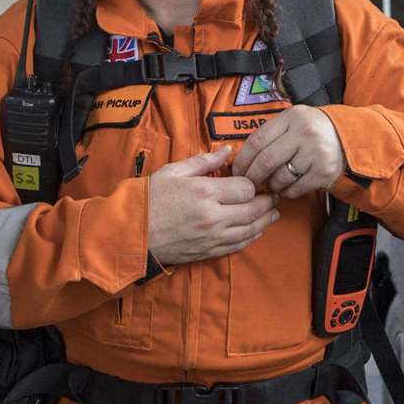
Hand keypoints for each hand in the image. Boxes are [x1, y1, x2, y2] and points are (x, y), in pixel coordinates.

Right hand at [146, 147, 279, 264]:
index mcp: (204, 192)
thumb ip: (204, 161)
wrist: (129, 233)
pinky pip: (239, 246)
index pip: (246, 188)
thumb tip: (228, 151)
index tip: (254, 180)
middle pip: (254, 209)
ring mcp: (212, 237)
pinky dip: (251, 237)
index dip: (254, 183)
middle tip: (274, 194)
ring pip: (251, 230)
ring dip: (265, 221)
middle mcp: (213, 216)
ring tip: (273, 213)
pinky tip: (256, 230)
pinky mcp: (209, 252)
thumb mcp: (173, 171)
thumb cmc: (147, 199)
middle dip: (268, 201)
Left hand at [233, 105, 347, 199]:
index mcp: (291, 117)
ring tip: (271, 184)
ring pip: (281, 177)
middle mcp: (304, 133)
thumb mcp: (293, 121)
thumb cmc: (313, 130)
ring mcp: (316, 153)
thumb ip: (271, 134)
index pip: (257, 140)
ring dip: (271, 185)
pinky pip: (296, 188)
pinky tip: (286, 188)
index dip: (243, 159)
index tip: (237, 170)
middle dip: (253, 176)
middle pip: (266, 161)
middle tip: (249, 183)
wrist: (348, 136)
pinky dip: (287, 191)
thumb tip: (242, 157)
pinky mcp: (324, 172)